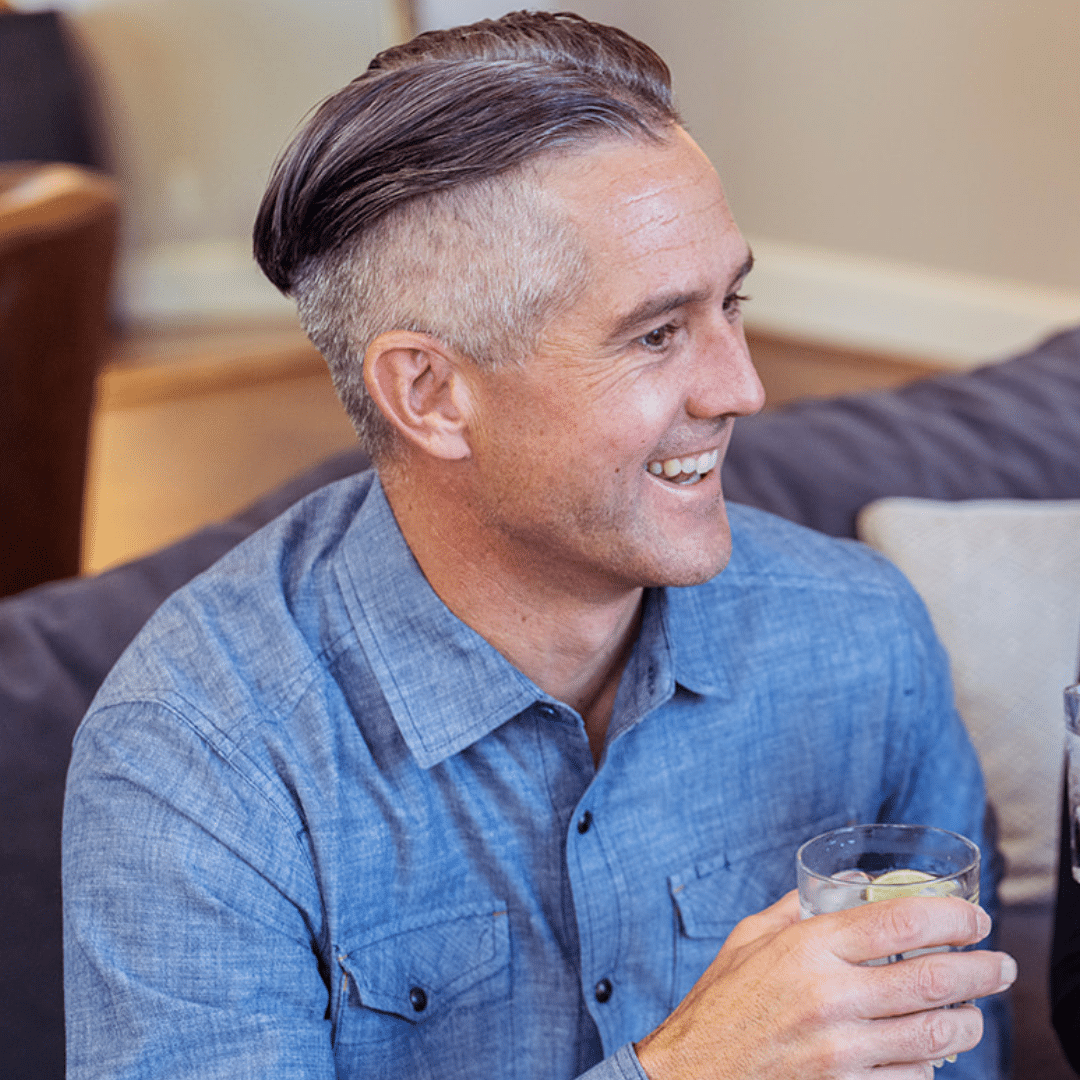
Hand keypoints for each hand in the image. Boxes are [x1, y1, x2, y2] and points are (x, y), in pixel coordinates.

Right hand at [634, 889, 1015, 1078]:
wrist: (691, 1074)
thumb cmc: (719, 1004)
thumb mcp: (748, 939)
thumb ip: (797, 906)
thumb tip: (851, 882)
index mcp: (807, 948)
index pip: (899, 922)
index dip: (950, 918)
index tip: (973, 920)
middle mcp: (829, 996)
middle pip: (932, 979)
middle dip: (981, 970)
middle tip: (999, 965)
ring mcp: (840, 1050)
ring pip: (934, 1034)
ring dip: (969, 1022)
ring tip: (975, 1012)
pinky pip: (911, 1078)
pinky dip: (930, 1064)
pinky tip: (931, 1052)